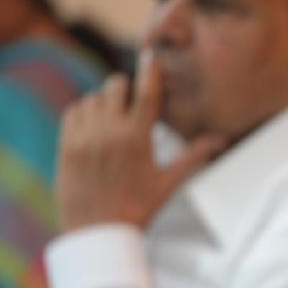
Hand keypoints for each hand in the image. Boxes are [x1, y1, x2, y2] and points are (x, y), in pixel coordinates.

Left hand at [57, 50, 226, 231]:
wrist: (98, 233)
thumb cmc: (138, 209)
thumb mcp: (168, 183)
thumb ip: (194, 156)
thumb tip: (221, 140)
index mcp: (138, 139)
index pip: (147, 93)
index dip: (150, 70)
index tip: (151, 54)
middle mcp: (110, 133)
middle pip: (115, 86)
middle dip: (125, 89)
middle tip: (130, 102)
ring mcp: (85, 137)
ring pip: (93, 98)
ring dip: (104, 103)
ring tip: (112, 120)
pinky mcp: (66, 145)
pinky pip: (73, 111)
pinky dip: (83, 112)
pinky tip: (93, 126)